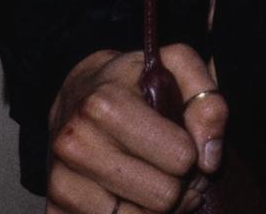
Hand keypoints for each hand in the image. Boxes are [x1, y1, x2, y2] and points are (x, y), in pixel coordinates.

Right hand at [46, 44, 227, 212]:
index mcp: (104, 104)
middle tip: (176, 170)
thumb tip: (210, 158)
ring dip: (159, 209)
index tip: (186, 144)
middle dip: (180, 186)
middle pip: (164, 198)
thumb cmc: (134, 82)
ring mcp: (60, 182)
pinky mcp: (55, 212)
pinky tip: (135, 200)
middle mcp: (75, 144)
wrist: (76, 94)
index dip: (194, 154)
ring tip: (158, 182)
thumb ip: (206, 99)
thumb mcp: (177, 66)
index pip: (180, 158)